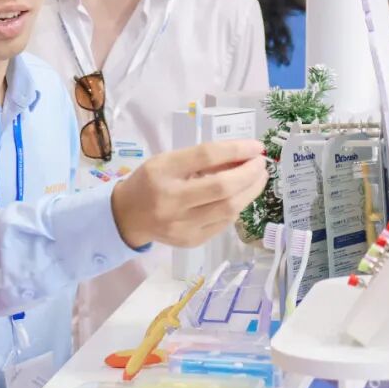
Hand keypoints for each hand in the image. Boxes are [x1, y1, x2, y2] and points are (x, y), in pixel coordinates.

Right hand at [111, 139, 267, 248]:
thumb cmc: (150, 182)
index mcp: (161, 172)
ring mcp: (181, 224)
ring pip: (229, 208)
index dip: (236, 150)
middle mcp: (170, 200)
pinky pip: (224, 222)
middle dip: (250, 173)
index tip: (256, 146)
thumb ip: (201, 159)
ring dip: (250, 191)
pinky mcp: (190, 240)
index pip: (205, 156)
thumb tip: (243, 155)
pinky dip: (236, 206)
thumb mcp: (167, 162)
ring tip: (258, 178)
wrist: (127, 217)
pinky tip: (238, 197)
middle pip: (222, 187)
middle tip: (261, 164)